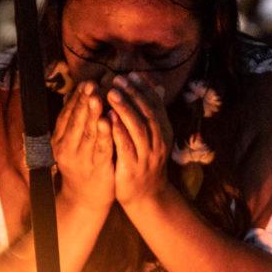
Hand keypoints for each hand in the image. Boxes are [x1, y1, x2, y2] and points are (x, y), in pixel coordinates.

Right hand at [52, 79, 114, 211]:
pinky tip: (107, 121)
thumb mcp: (74, 143)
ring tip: (97, 97)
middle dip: (84, 101)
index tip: (87, 82)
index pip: (68, 114)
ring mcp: (80, 159)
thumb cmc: (83, 166)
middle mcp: (67, 147)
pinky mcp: (96, 168)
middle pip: (76, 120)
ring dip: (92, 114)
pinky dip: (103, 134)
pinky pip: (100, 148)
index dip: (77, 98)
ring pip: (87, 132)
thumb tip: (78, 94)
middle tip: (91, 84)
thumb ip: (76, 122)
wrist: (84, 200)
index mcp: (60, 139)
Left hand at [107, 72, 173, 209]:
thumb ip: (153, 113)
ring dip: (125, 109)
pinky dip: (118, 131)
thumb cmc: (146, 161)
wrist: (147, 196)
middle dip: (133, 94)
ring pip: (138, 127)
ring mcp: (147, 155)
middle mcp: (158, 141)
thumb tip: (157, 85)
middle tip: (118, 80)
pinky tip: (108, 119)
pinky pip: (126, 146)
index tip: (131, 74)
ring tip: (111, 94)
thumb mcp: (154, 136)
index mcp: (164, 131)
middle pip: (147, 113)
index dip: (144, 89)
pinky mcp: (133, 167)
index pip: (156, 105)